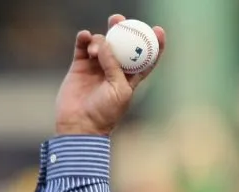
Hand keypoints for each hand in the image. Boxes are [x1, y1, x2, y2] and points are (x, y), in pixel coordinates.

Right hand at [55, 14, 165, 135]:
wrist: (80, 124)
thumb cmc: (105, 112)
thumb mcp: (119, 90)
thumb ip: (115, 66)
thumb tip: (106, 43)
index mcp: (131, 78)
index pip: (147, 58)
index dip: (154, 44)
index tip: (158, 30)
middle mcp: (115, 70)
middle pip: (123, 45)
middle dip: (123, 30)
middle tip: (118, 19)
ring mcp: (97, 66)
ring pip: (102, 43)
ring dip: (100, 40)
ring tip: (94, 50)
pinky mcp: (80, 66)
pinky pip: (82, 46)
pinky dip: (84, 38)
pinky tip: (84, 36)